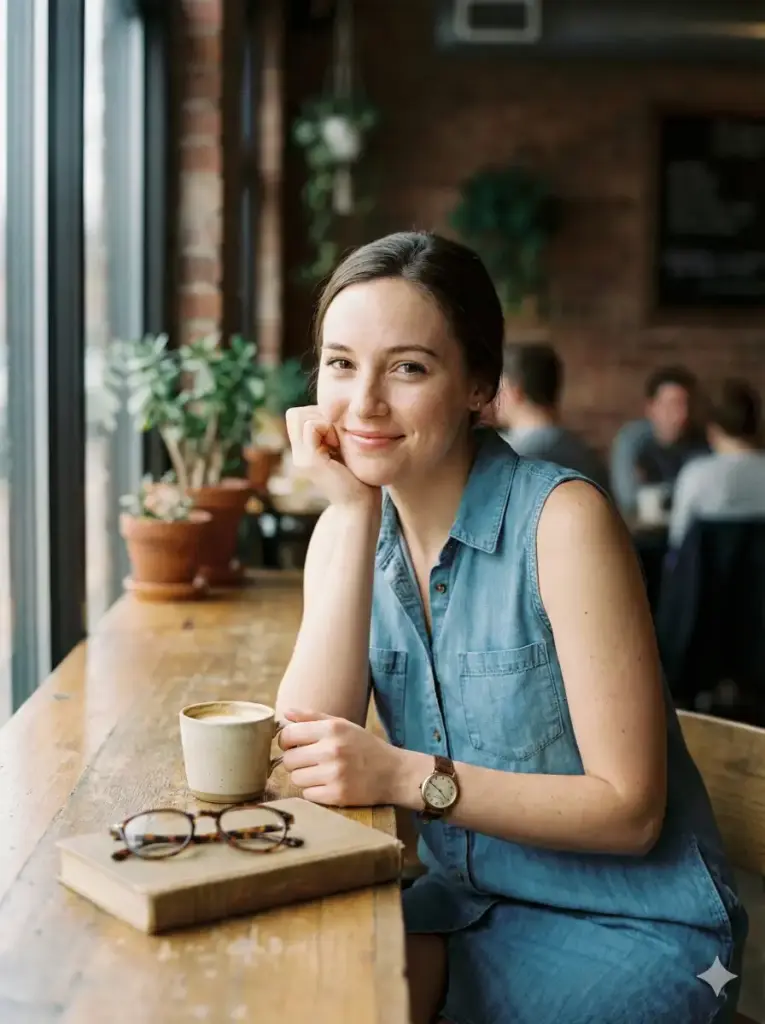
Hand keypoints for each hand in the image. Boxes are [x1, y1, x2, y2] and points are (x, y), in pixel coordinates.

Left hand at [278, 708, 400, 806]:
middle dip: (295, 761)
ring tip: (321, 773)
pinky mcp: (338, 795)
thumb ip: (312, 717)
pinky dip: (314, 791)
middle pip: (288, 759)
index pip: (288, 734)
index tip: (293, 745)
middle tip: (309, 761)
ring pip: (296, 778)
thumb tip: (285, 713)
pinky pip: (307, 794)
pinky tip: (328, 785)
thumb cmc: (364, 746)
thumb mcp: (342, 724)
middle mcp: (332, 750)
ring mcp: (335, 774)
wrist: (394, 773)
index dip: (286, 741)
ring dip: (304, 777)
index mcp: (332, 729)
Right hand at [285, 406, 380, 511]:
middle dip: (318, 415)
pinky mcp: (310, 461)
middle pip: (295, 413)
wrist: (360, 505)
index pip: (296, 415)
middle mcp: (298, 455)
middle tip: (336, 436)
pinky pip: (312, 426)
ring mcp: (301, 458)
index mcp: (304, 452)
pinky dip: (327, 428)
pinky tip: (338, 445)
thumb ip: (333, 434)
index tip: (336, 433)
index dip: (317, 415)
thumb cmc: (359, 478)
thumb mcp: (343, 449)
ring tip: (337, 441)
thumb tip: (332, 410)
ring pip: (300, 416)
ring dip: (323, 421)